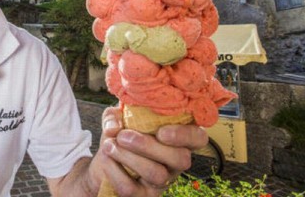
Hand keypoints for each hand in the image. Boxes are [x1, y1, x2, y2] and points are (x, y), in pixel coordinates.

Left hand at [88, 106, 207, 196]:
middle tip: (123, 136)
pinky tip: (106, 157)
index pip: (198, 138)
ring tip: (109, 145)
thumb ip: (115, 116)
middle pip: (181, 159)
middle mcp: (175, 162)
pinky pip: (131, 189)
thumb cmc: (121, 134)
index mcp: (177, 138)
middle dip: (148, 146)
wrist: (105, 159)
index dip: (186, 135)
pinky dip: (114, 171)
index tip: (161, 132)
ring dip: (128, 157)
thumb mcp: (118, 117)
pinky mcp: (143, 196)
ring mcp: (162, 182)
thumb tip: (114, 128)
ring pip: (156, 174)